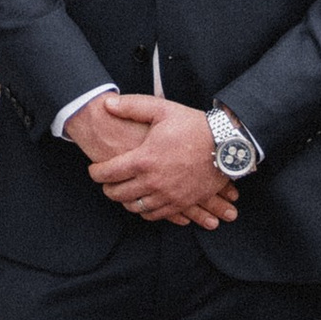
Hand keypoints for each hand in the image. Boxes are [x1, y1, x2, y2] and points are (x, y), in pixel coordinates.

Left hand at [87, 93, 239, 231]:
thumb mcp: (162, 109)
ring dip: (124, 201)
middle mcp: (153, 182)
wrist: (226, 145)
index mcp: (144, 160)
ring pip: (135, 208)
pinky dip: (144, 211)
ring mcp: (168, 196)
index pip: (108, 173)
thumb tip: (107, 103)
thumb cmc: (193, 126)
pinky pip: (156, 215)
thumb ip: (132, 106)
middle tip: (105, 183)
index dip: (95, 173)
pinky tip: (142, 203)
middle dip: (107, 189)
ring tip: (122, 192)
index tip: (94, 170)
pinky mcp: (182, 203)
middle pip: (118, 194)